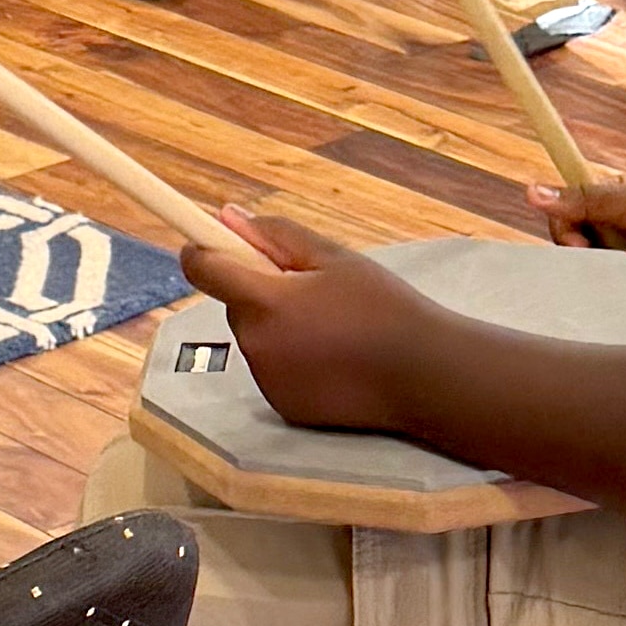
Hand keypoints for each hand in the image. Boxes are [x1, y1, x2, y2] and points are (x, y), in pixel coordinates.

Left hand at [178, 210, 435, 434]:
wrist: (424, 375)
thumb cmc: (383, 307)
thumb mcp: (334, 257)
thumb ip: (276, 235)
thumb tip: (226, 217)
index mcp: (266, 303)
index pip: (203, 269)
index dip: (201, 248)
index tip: (209, 238)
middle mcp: (256, 347)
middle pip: (236, 304)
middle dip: (260, 290)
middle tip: (311, 287)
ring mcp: (268, 383)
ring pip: (256, 338)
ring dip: (277, 326)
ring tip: (333, 325)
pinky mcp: (284, 408)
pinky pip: (273, 370)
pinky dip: (291, 359)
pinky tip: (334, 357)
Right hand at [535, 172, 625, 295]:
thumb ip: (589, 200)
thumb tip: (531, 191)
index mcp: (616, 212)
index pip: (568, 224)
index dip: (568, 234)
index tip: (580, 242)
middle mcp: (621, 245)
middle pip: (579, 261)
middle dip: (594, 261)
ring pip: (599, 289)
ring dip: (619, 280)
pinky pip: (624, 313)